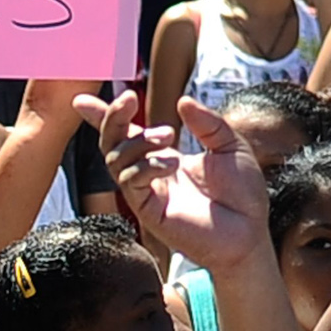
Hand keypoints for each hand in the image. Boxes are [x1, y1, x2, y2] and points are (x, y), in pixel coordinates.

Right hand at [78, 91, 271, 271]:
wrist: (250, 232)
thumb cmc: (242, 194)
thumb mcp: (230, 145)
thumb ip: (207, 123)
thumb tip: (181, 101)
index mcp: (164, 158)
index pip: (126, 134)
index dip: (103, 117)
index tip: (81, 101)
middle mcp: (150, 175)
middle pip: (111, 143)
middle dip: (111, 118)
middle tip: (128, 98)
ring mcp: (147, 194)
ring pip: (115, 160)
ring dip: (137, 141)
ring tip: (168, 136)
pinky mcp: (148, 212)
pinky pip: (130, 183)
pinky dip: (145, 166)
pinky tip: (170, 163)